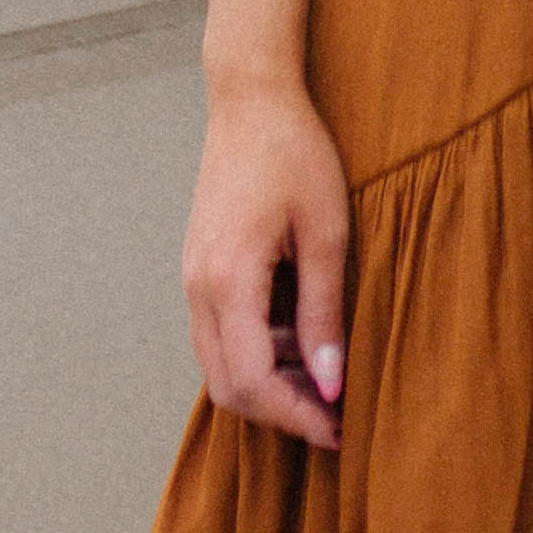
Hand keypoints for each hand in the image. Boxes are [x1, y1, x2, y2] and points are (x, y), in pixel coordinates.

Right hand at [183, 73, 349, 446]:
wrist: (251, 100)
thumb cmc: (295, 153)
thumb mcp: (327, 232)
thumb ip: (324, 311)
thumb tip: (330, 382)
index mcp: (228, 280)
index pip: (253, 382)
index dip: (296, 416)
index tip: (339, 432)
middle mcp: (198, 288)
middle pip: (228, 387)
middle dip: (280, 414)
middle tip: (335, 421)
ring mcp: (193, 279)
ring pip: (220, 365)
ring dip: (269, 385)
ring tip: (326, 379)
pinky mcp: (200, 271)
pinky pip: (220, 335)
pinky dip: (257, 354)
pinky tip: (301, 340)